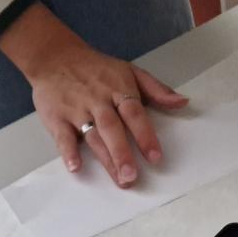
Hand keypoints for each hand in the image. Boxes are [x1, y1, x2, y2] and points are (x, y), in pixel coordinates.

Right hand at [0, 3, 187, 187]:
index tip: (155, 157)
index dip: (145, 135)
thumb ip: (157, 90)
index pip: (134, 113)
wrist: (54, 56)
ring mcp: (77, 109)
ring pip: (92, 135)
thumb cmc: (97, 69)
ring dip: (105, 158)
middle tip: (133, 176)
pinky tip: (76, 167)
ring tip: (119, 180)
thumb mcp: (130, 71)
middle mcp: (98, 101)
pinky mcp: (56, 117)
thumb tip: (183, 102)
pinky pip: (63, 136)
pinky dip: (68, 152)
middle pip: (112, 128)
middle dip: (122, 153)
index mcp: (119, 89)